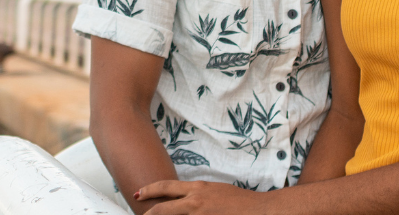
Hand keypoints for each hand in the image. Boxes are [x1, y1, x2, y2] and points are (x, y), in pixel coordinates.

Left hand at [138, 179, 269, 214]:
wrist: (261, 211)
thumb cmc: (241, 202)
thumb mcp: (215, 192)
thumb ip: (197, 195)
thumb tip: (183, 201)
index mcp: (197, 189)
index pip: (165, 187)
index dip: (149, 190)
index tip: (138, 193)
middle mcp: (196, 201)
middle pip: (162, 208)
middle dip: (149, 213)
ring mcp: (201, 214)